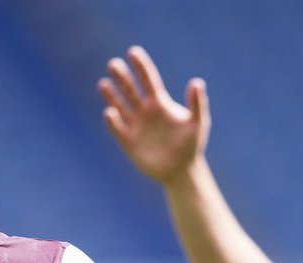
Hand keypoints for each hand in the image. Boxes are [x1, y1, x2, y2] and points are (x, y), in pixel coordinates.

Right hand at [99, 45, 209, 183]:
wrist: (182, 171)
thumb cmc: (191, 146)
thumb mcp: (198, 123)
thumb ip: (197, 104)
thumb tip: (197, 82)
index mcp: (160, 103)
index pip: (148, 79)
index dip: (141, 66)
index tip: (133, 52)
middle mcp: (144, 111)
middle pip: (130, 89)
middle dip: (122, 76)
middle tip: (114, 64)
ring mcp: (135, 126)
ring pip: (119, 106)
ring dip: (111, 95)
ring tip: (104, 84)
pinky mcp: (128, 142)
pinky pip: (118, 129)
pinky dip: (112, 122)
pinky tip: (110, 113)